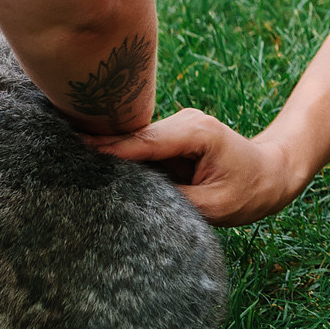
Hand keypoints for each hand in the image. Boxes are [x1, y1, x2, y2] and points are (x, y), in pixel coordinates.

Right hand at [85, 107, 302, 225]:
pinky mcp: (172, 139)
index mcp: (196, 133)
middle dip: (100, 150)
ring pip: (133, 142)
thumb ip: (174, 200)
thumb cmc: (249, 192)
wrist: (273, 174)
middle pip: (132, 137)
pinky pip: (141, 149)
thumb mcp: (213, 205)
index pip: (144, 142)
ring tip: (68, 166)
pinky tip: (93, 168)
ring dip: (108, 155)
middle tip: (57, 159)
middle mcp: (184, 122)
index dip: (108, 148)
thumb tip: (133, 199)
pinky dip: (122, 160)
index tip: (73, 152)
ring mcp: (177, 127)